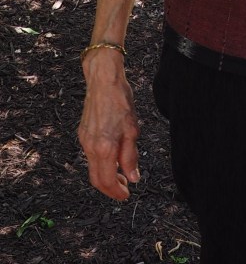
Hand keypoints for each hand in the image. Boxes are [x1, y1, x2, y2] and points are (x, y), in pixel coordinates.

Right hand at [78, 51, 140, 200]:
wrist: (103, 80)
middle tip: (123, 190)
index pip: (106, 181)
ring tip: (121, 174)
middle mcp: (91, 147)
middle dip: (109, 188)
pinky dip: (101, 163)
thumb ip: (131, 157)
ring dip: (106, 176)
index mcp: (104, 147)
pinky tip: (112, 157)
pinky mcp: (83, 133)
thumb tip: (132, 178)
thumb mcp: (132, 130)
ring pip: (92, 168)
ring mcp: (84, 140)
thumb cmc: (120, 100)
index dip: (116, 192)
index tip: (126, 195)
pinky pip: (90, 156)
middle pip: (96, 179)